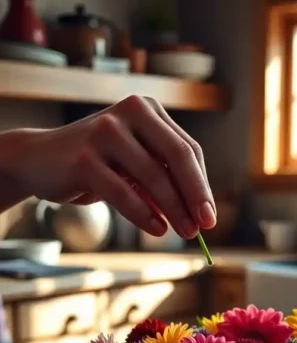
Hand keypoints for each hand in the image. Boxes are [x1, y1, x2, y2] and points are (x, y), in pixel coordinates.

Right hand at [1, 96, 215, 238]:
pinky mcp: (84, 158)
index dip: (202, 184)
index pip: (187, 148)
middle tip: (206, 226)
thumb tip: (198, 214)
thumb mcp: (133, 166)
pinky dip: (144, 214)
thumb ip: (162, 179)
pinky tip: (157, 229)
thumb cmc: (96, 165)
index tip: (210, 216)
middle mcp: (129, 113)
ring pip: (153, 176)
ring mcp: (105, 132)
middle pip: (177, 156)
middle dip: (195, 195)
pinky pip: (123, 192)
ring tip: (184, 233)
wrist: (39, 160)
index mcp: (147, 109)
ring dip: (174, 210)